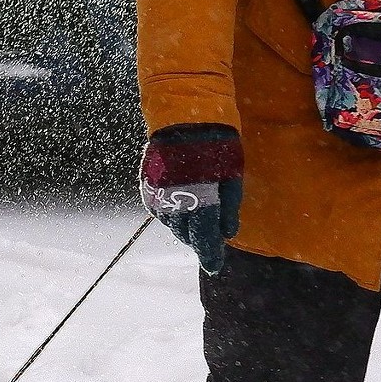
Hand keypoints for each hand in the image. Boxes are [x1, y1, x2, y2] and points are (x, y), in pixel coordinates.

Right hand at [141, 124, 244, 275]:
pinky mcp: (148, 182)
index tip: (214, 267)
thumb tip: (226, 233)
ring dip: (184, 228)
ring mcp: (158, 191)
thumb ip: (229, 206)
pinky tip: (180, 211)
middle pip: (185, 232)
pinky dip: (170, 215)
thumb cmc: (216, 143)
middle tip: (209, 242)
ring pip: (170, 222)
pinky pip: (157, 209)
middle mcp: (175, 198)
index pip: (204, 236)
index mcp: (200, 196)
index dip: (209, 253)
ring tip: (196, 225)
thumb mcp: (233, 174)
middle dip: (198, 240)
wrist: (185, 114)